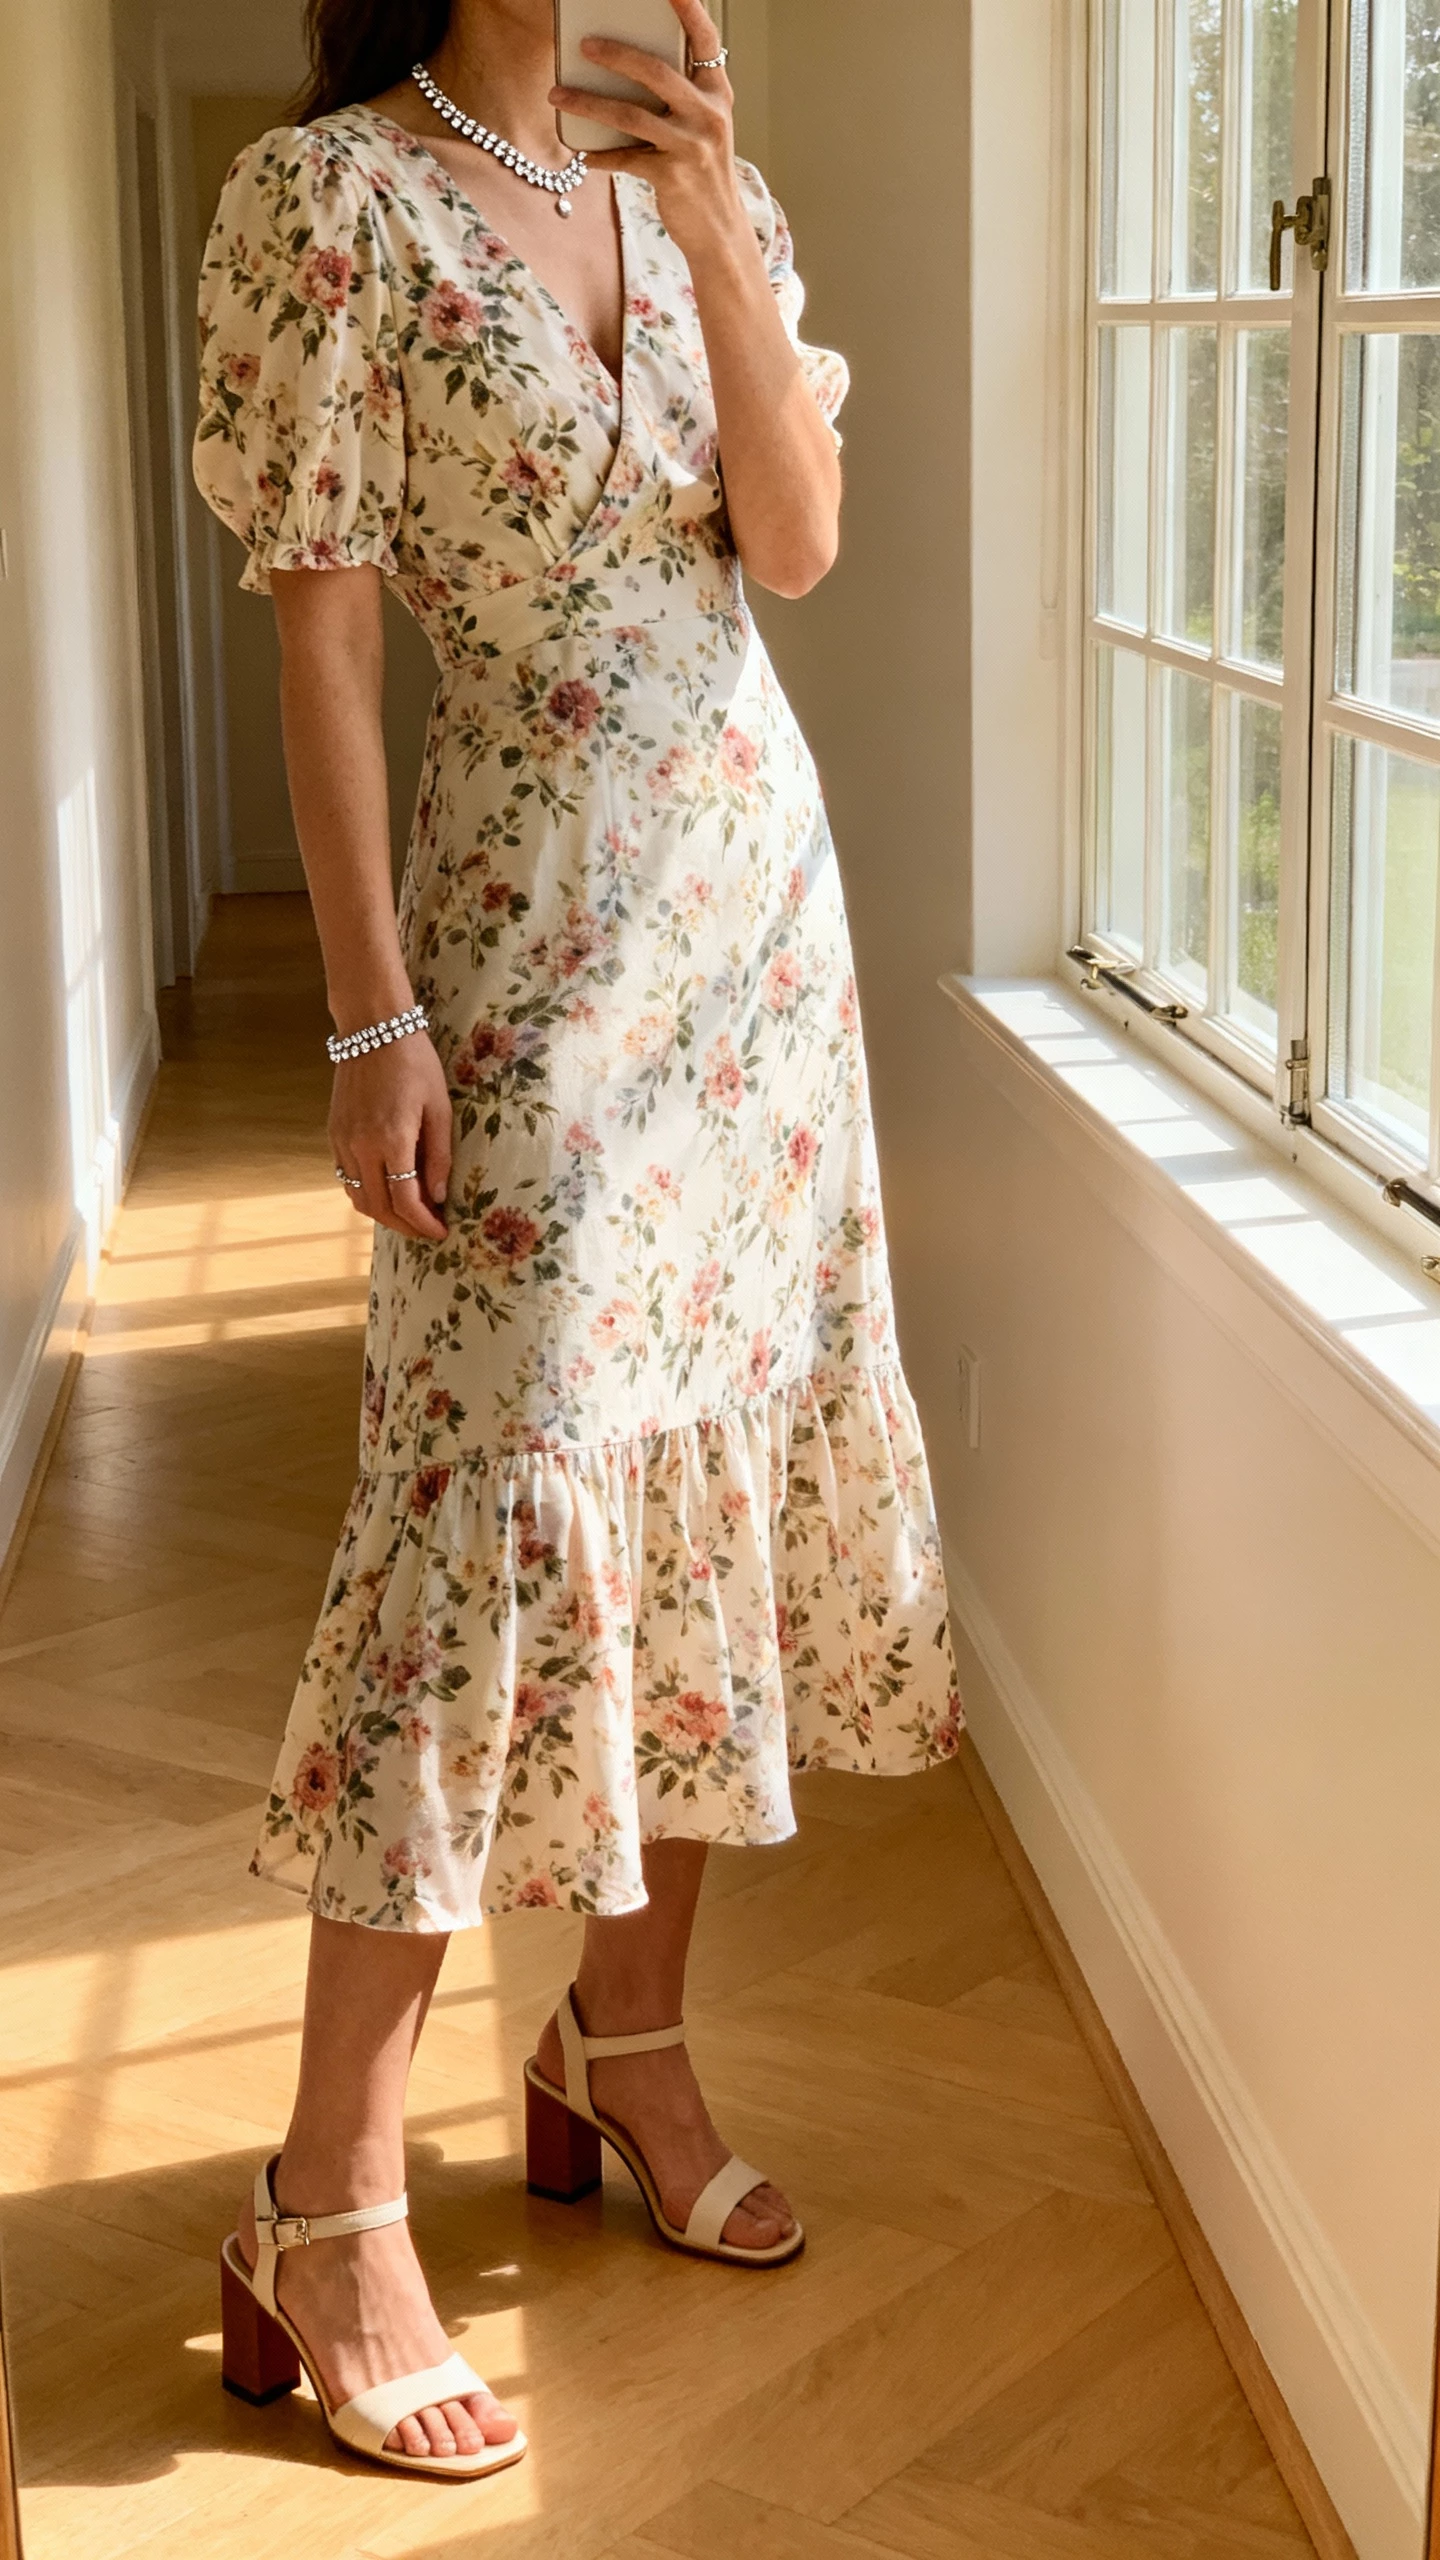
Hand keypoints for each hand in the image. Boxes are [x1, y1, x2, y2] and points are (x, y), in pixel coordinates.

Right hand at [330, 1035, 452, 1242]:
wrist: (372, 1029)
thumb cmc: (414, 1063)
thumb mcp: (438, 1107)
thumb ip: (438, 1155)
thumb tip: (438, 1196)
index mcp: (391, 1140)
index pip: (405, 1201)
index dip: (424, 1224)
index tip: (441, 1232)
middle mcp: (361, 1146)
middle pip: (379, 1208)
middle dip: (405, 1226)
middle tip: (427, 1230)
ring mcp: (342, 1141)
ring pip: (358, 1198)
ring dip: (383, 1214)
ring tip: (409, 1215)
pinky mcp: (333, 1134)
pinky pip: (346, 1177)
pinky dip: (366, 1193)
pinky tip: (386, 1191)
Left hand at [550, 0, 745, 264]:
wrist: (719, 230)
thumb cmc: (703, 171)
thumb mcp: (702, 126)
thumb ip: (679, 95)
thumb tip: (625, 66)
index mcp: (717, 93)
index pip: (705, 39)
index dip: (689, 8)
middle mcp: (708, 114)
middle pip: (656, 71)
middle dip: (616, 53)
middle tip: (583, 43)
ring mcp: (691, 145)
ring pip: (630, 114)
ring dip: (588, 103)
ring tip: (558, 94)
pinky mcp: (672, 176)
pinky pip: (626, 158)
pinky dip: (601, 155)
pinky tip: (583, 154)